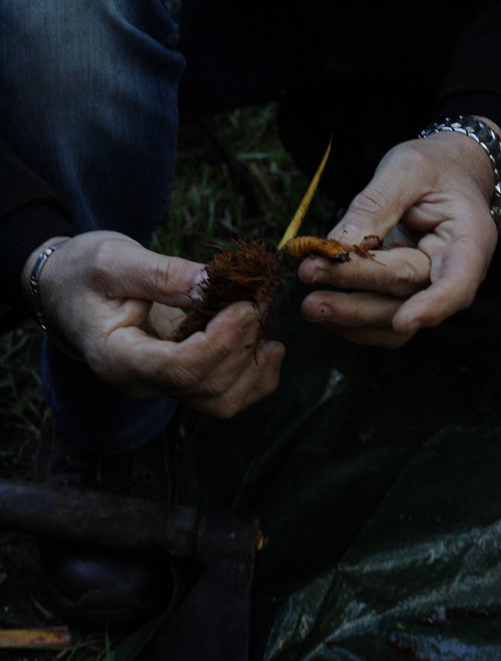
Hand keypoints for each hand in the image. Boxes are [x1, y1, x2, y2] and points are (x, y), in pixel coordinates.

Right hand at [21, 231, 284, 416]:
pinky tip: (271, 346)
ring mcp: (163, 385)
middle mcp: (141, 382)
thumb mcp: (114, 260)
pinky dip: (257, 377)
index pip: (177, 369)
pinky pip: (227, 396)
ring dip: (254, 364)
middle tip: (260, 299)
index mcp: (116, 356)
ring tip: (264, 317)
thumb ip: (164, 274)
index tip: (245, 306)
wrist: (68, 290)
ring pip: (221, 400)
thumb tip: (215, 282)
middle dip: (242, 344)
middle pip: (205, 385)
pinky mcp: (183, 379)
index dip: (219, 342)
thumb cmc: (82, 272)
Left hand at [298, 126, 500, 346]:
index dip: (433, 306)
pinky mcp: (404, 295)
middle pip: (407, 295)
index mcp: (469, 239)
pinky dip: (351, 320)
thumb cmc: (433, 167)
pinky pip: (381, 320)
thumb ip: (375, 205)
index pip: (458, 283)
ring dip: (349, 317)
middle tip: (312, 302)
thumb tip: (336, 246)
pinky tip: (324, 305)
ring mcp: (428, 289)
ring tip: (311, 307)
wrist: (445, 172)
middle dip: (359, 302)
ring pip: (392, 318)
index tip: (403, 322)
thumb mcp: (407, 169)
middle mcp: (453, 273)